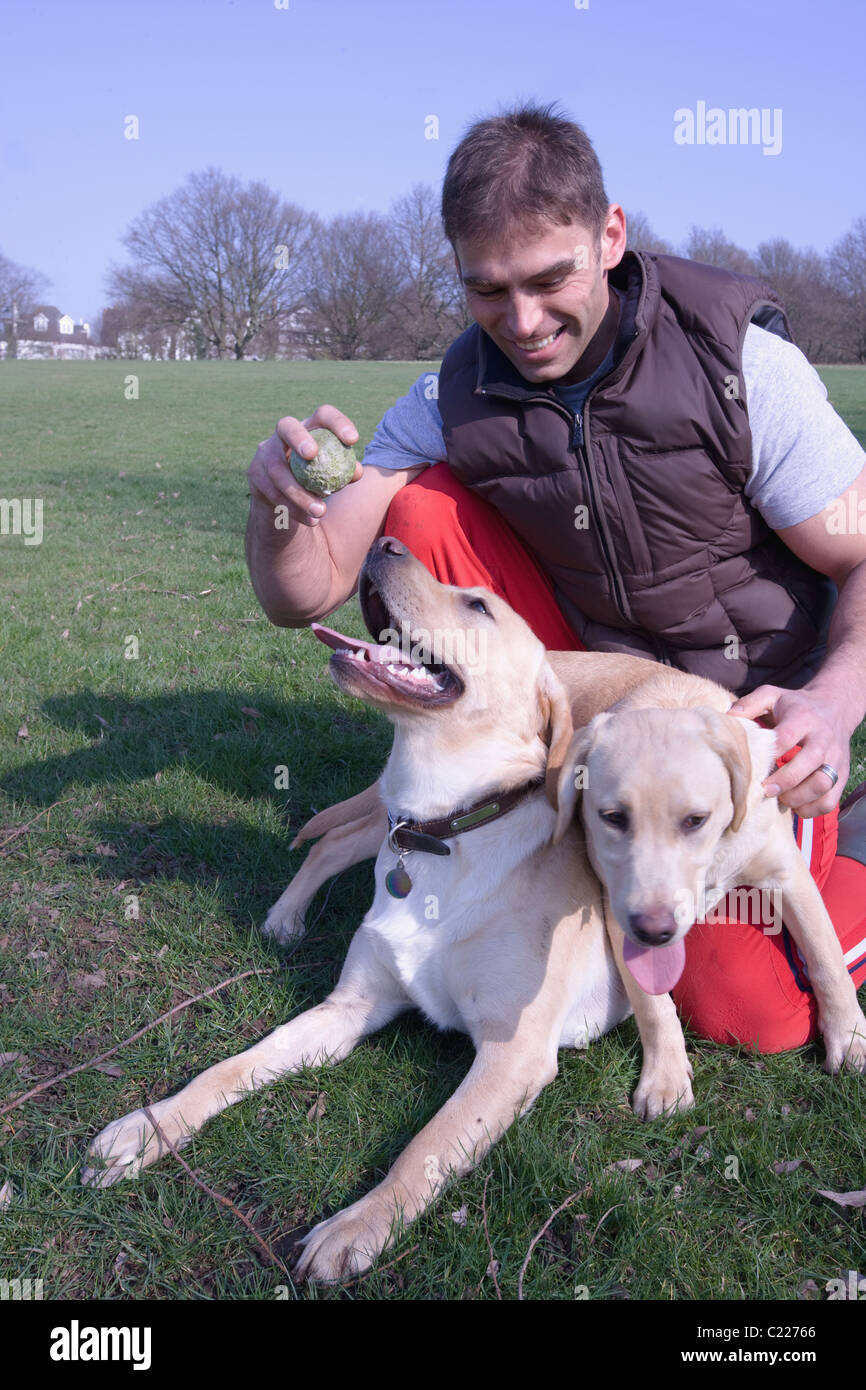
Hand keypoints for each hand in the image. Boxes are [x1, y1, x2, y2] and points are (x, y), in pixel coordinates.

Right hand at [247, 404, 361, 527]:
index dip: (337, 423)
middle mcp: (282, 434)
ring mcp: (265, 452)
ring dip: (299, 493)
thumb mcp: (333, 476)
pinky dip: (293, 508)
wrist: (286, 501)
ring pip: (277, 469)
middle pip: (286, 426)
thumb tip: (357, 472)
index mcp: (309, 428)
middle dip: (298, 438)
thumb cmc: (318, 481)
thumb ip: (344, 472)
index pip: (323, 415)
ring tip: (320, 512)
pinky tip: (310, 521)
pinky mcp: (255, 474)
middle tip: (312, 455)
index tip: (353, 440)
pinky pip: (272, 492)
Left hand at [729, 684, 851, 816]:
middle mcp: (823, 739)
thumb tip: (727, 717)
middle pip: (808, 763)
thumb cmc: (795, 706)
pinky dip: (812, 809)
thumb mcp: (773, 696)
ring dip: (798, 797)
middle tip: (764, 790)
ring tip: (781, 798)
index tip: (753, 768)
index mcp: (803, 718)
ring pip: (822, 784)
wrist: (835, 708)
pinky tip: (796, 805)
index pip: (787, 738)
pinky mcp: (842, 774)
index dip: (770, 754)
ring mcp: (835, 758)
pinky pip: (831, 800)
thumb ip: (750, 704)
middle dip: (784, 781)